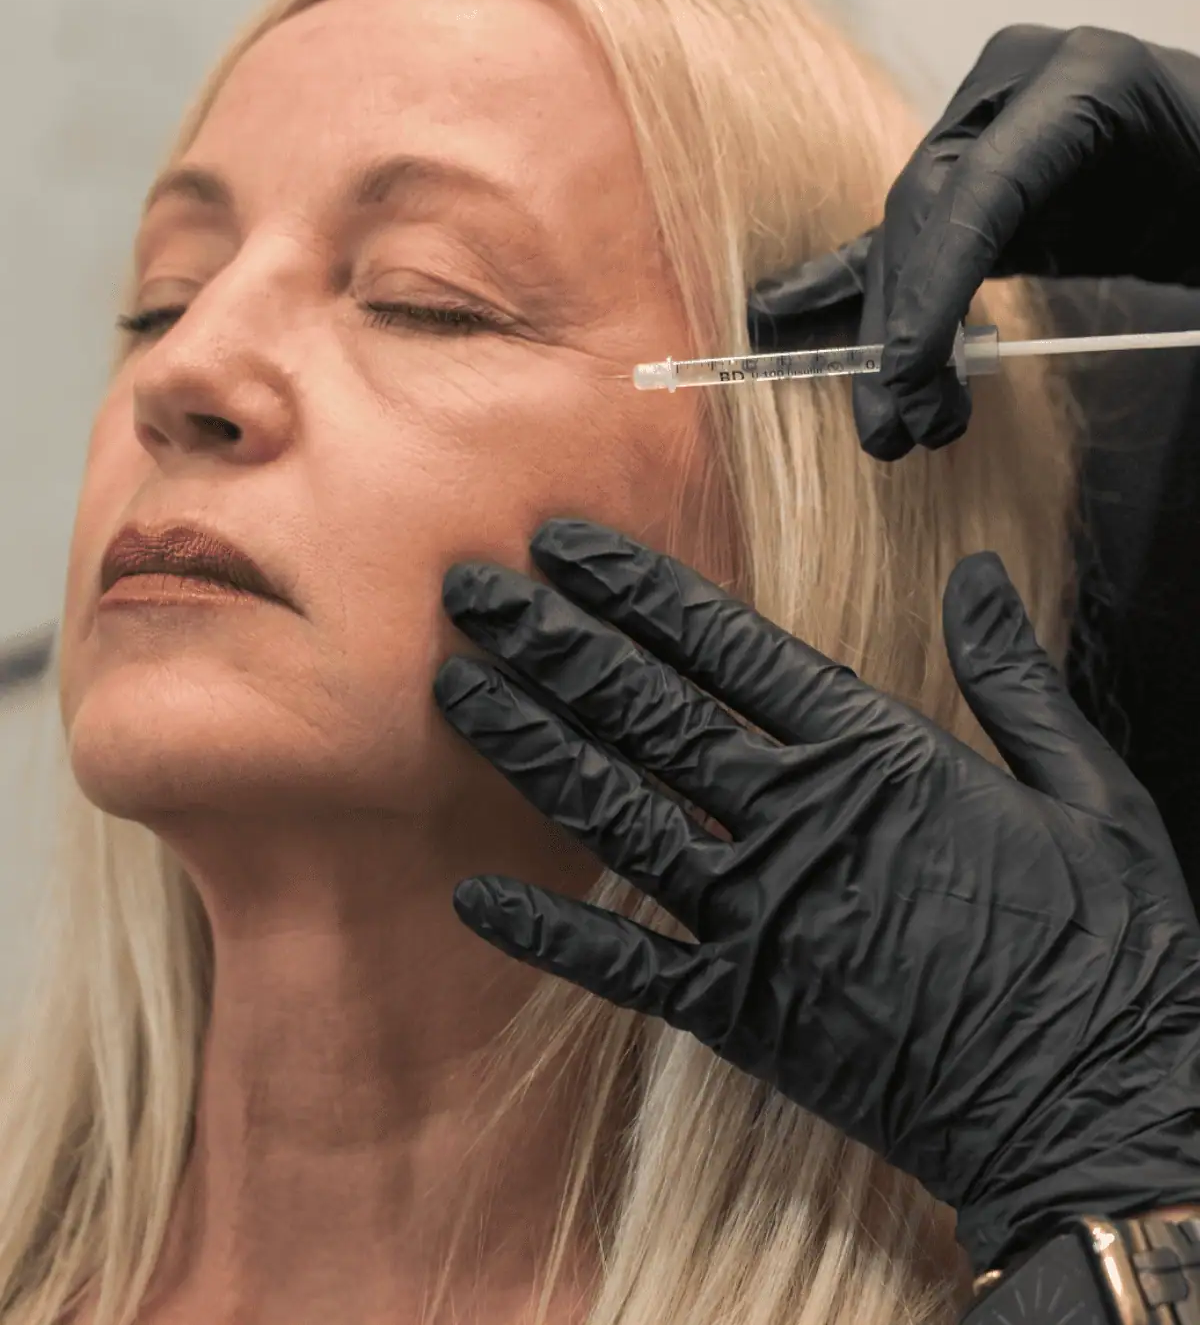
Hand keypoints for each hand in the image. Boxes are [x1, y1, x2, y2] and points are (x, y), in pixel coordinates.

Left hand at [433, 517, 1199, 1273]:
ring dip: (529, 746)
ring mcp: (757, 916)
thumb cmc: (1105, 949)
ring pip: (615, 812)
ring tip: (457, 690)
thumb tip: (980, 575)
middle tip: (469, 592)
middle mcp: (796, 821)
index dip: (635, 589)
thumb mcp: (1089, 791)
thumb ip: (1015, 677)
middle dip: (551, 643)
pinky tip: (474, 897)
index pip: (726, 647)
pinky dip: (548, 931)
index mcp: (876, 755)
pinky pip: (623, 965)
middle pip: (645, 712)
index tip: (565, 546)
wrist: (1094, 1108)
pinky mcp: (741, 1009)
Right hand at [749, 26, 1199, 459]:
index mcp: (1082, 81)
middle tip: (899, 428)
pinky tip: (785, 317)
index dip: (933, 287)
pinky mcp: (978, 175)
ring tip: (887, 425)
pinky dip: (857, 285)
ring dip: (882, 334)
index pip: (977, 189)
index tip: (904, 374)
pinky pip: (909, 236)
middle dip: (900, 332)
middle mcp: (1017, 91)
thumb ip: (1166, 243)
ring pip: (904, 238)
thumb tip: (996, 337)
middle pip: (921, 217)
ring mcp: (989, 129)